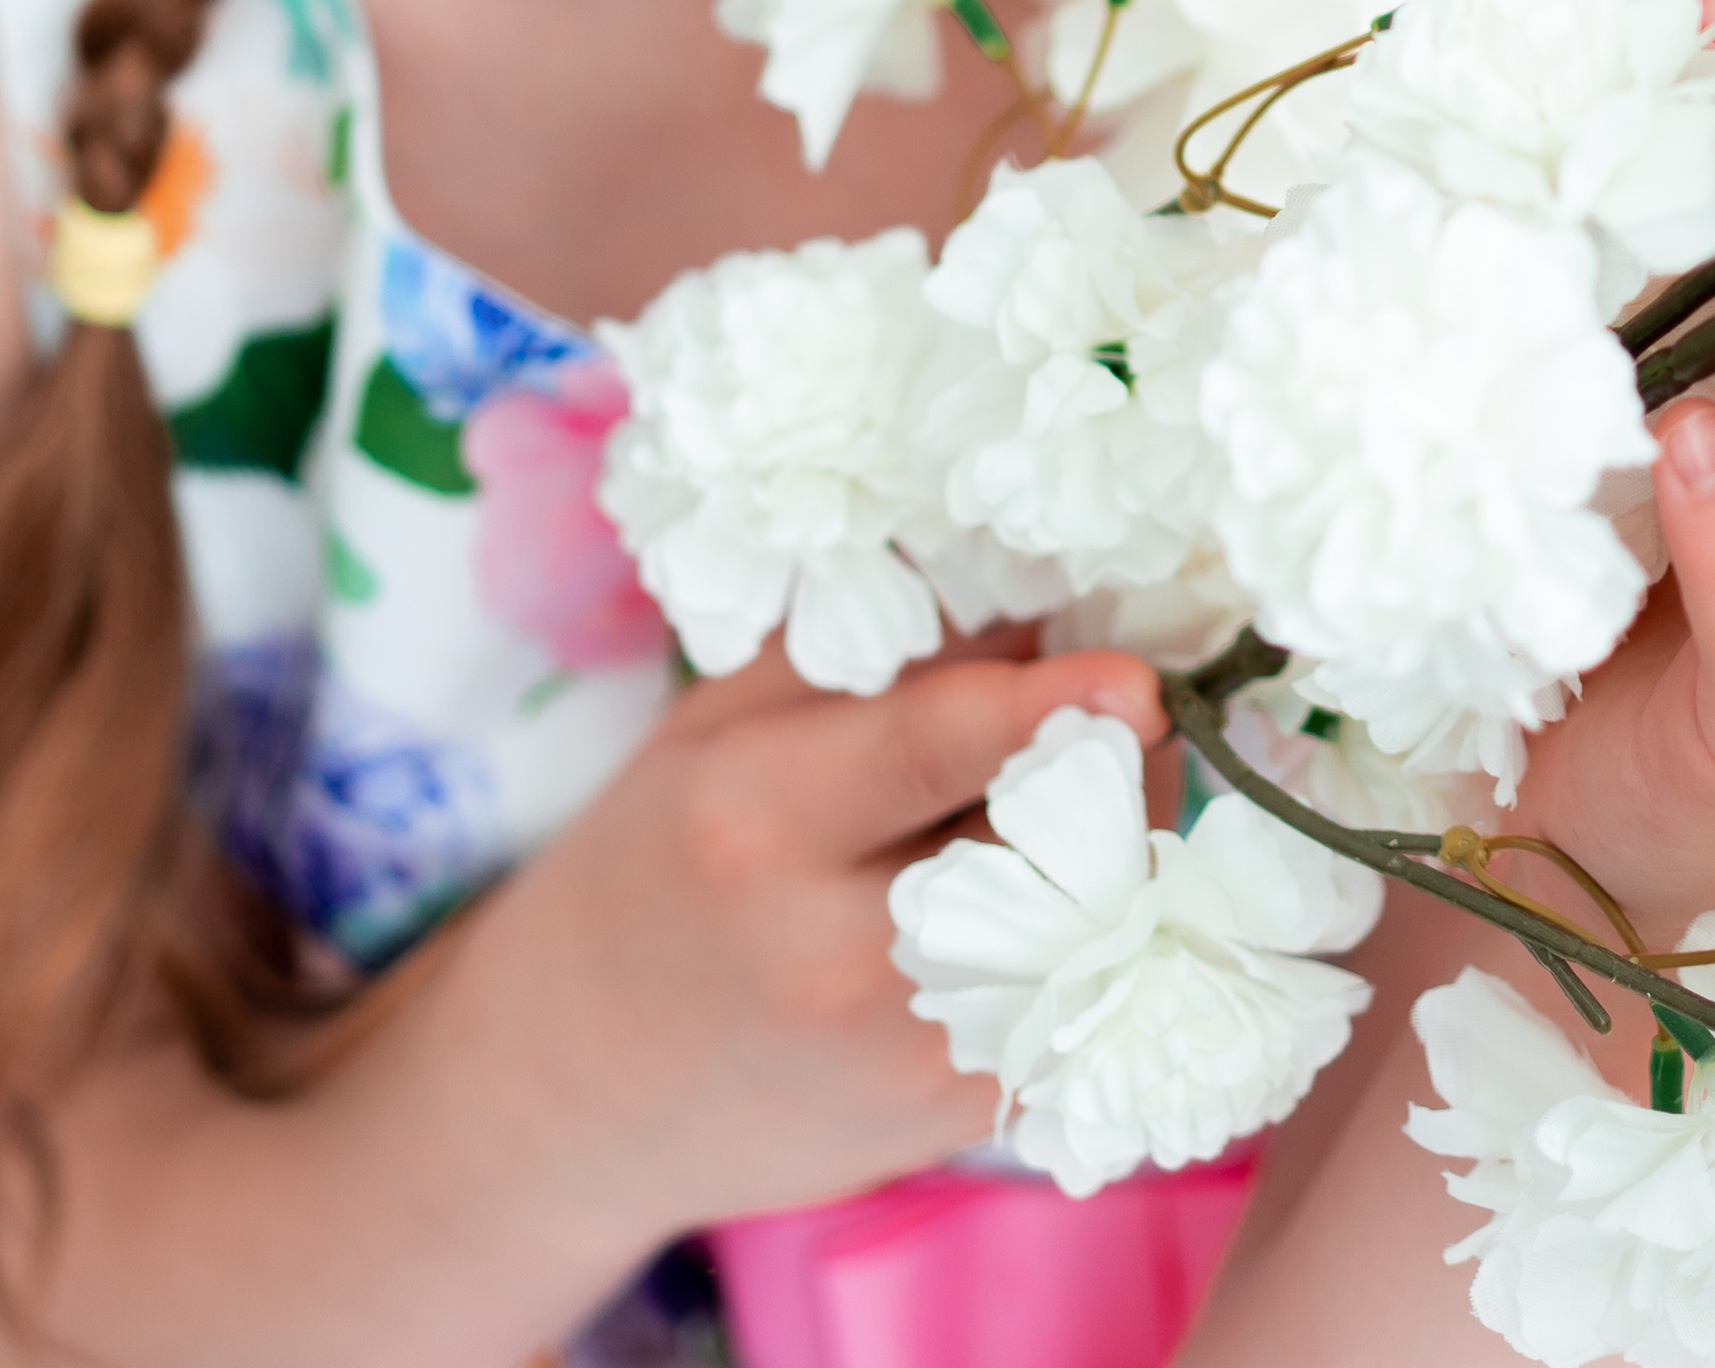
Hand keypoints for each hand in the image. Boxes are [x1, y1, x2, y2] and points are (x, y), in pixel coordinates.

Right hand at [518, 639, 1165, 1243]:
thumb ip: (877, 652)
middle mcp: (834, 954)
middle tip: (1114, 703)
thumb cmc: (655, 861)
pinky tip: (1044, 884)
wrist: (578, 1087)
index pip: (935, 751)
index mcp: (756, 820)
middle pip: (1043, 837)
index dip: (1051, 708)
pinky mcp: (952, 1121)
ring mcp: (902, 1058)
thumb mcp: (725, 720)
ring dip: (1114, 840)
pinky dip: (1087, 923)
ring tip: (1072, 790)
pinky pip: (1076, 992)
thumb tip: (1043, 594)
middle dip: (1108, 759)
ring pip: (1086, 919)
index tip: (1136, 673)